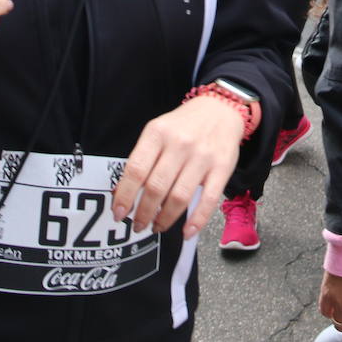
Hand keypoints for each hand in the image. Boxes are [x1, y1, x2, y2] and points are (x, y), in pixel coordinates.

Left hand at [110, 95, 242, 237]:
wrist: (221, 108)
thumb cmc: (184, 125)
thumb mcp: (158, 132)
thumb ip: (142, 159)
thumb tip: (121, 193)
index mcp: (157, 133)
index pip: (135, 169)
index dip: (125, 195)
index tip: (119, 213)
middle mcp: (179, 143)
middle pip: (156, 187)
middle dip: (144, 212)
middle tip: (139, 225)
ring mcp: (202, 156)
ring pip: (179, 197)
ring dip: (165, 218)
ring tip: (157, 226)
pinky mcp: (222, 167)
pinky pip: (208, 200)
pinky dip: (196, 220)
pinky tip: (187, 232)